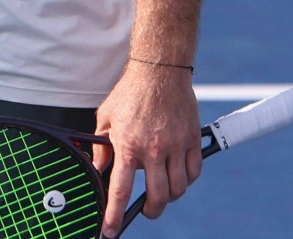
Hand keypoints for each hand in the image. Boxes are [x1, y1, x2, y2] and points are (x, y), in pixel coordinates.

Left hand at [90, 62, 201, 235]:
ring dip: (170, 196)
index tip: (110, 229)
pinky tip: (179, 176)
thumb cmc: (131, 92)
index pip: (121, 189)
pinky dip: (187, 180)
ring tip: (162, 193)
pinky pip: (194, 171)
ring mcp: (175, 145)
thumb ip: (100, 145)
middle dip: (151, 211)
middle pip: (158, 196)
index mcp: (128, 145)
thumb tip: (98, 167)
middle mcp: (153, 149)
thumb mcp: (105, 116)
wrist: (159, 71)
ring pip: (178, 188)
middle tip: (147, 210)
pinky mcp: (191, 139)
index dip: (114, 214)